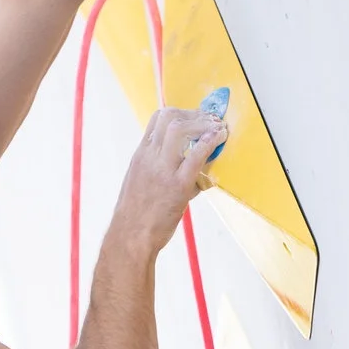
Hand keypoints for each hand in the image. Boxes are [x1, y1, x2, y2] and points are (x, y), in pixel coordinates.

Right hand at [115, 107, 227, 251]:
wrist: (130, 236)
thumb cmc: (136, 215)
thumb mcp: (140, 182)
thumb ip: (160, 168)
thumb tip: (191, 164)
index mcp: (141, 155)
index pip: (158, 119)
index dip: (180, 112)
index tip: (195, 118)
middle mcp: (149, 157)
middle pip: (170, 117)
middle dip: (194, 114)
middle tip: (209, 121)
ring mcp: (162, 170)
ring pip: (180, 128)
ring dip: (203, 123)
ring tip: (216, 128)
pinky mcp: (178, 185)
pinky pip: (195, 155)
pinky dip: (210, 141)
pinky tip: (219, 138)